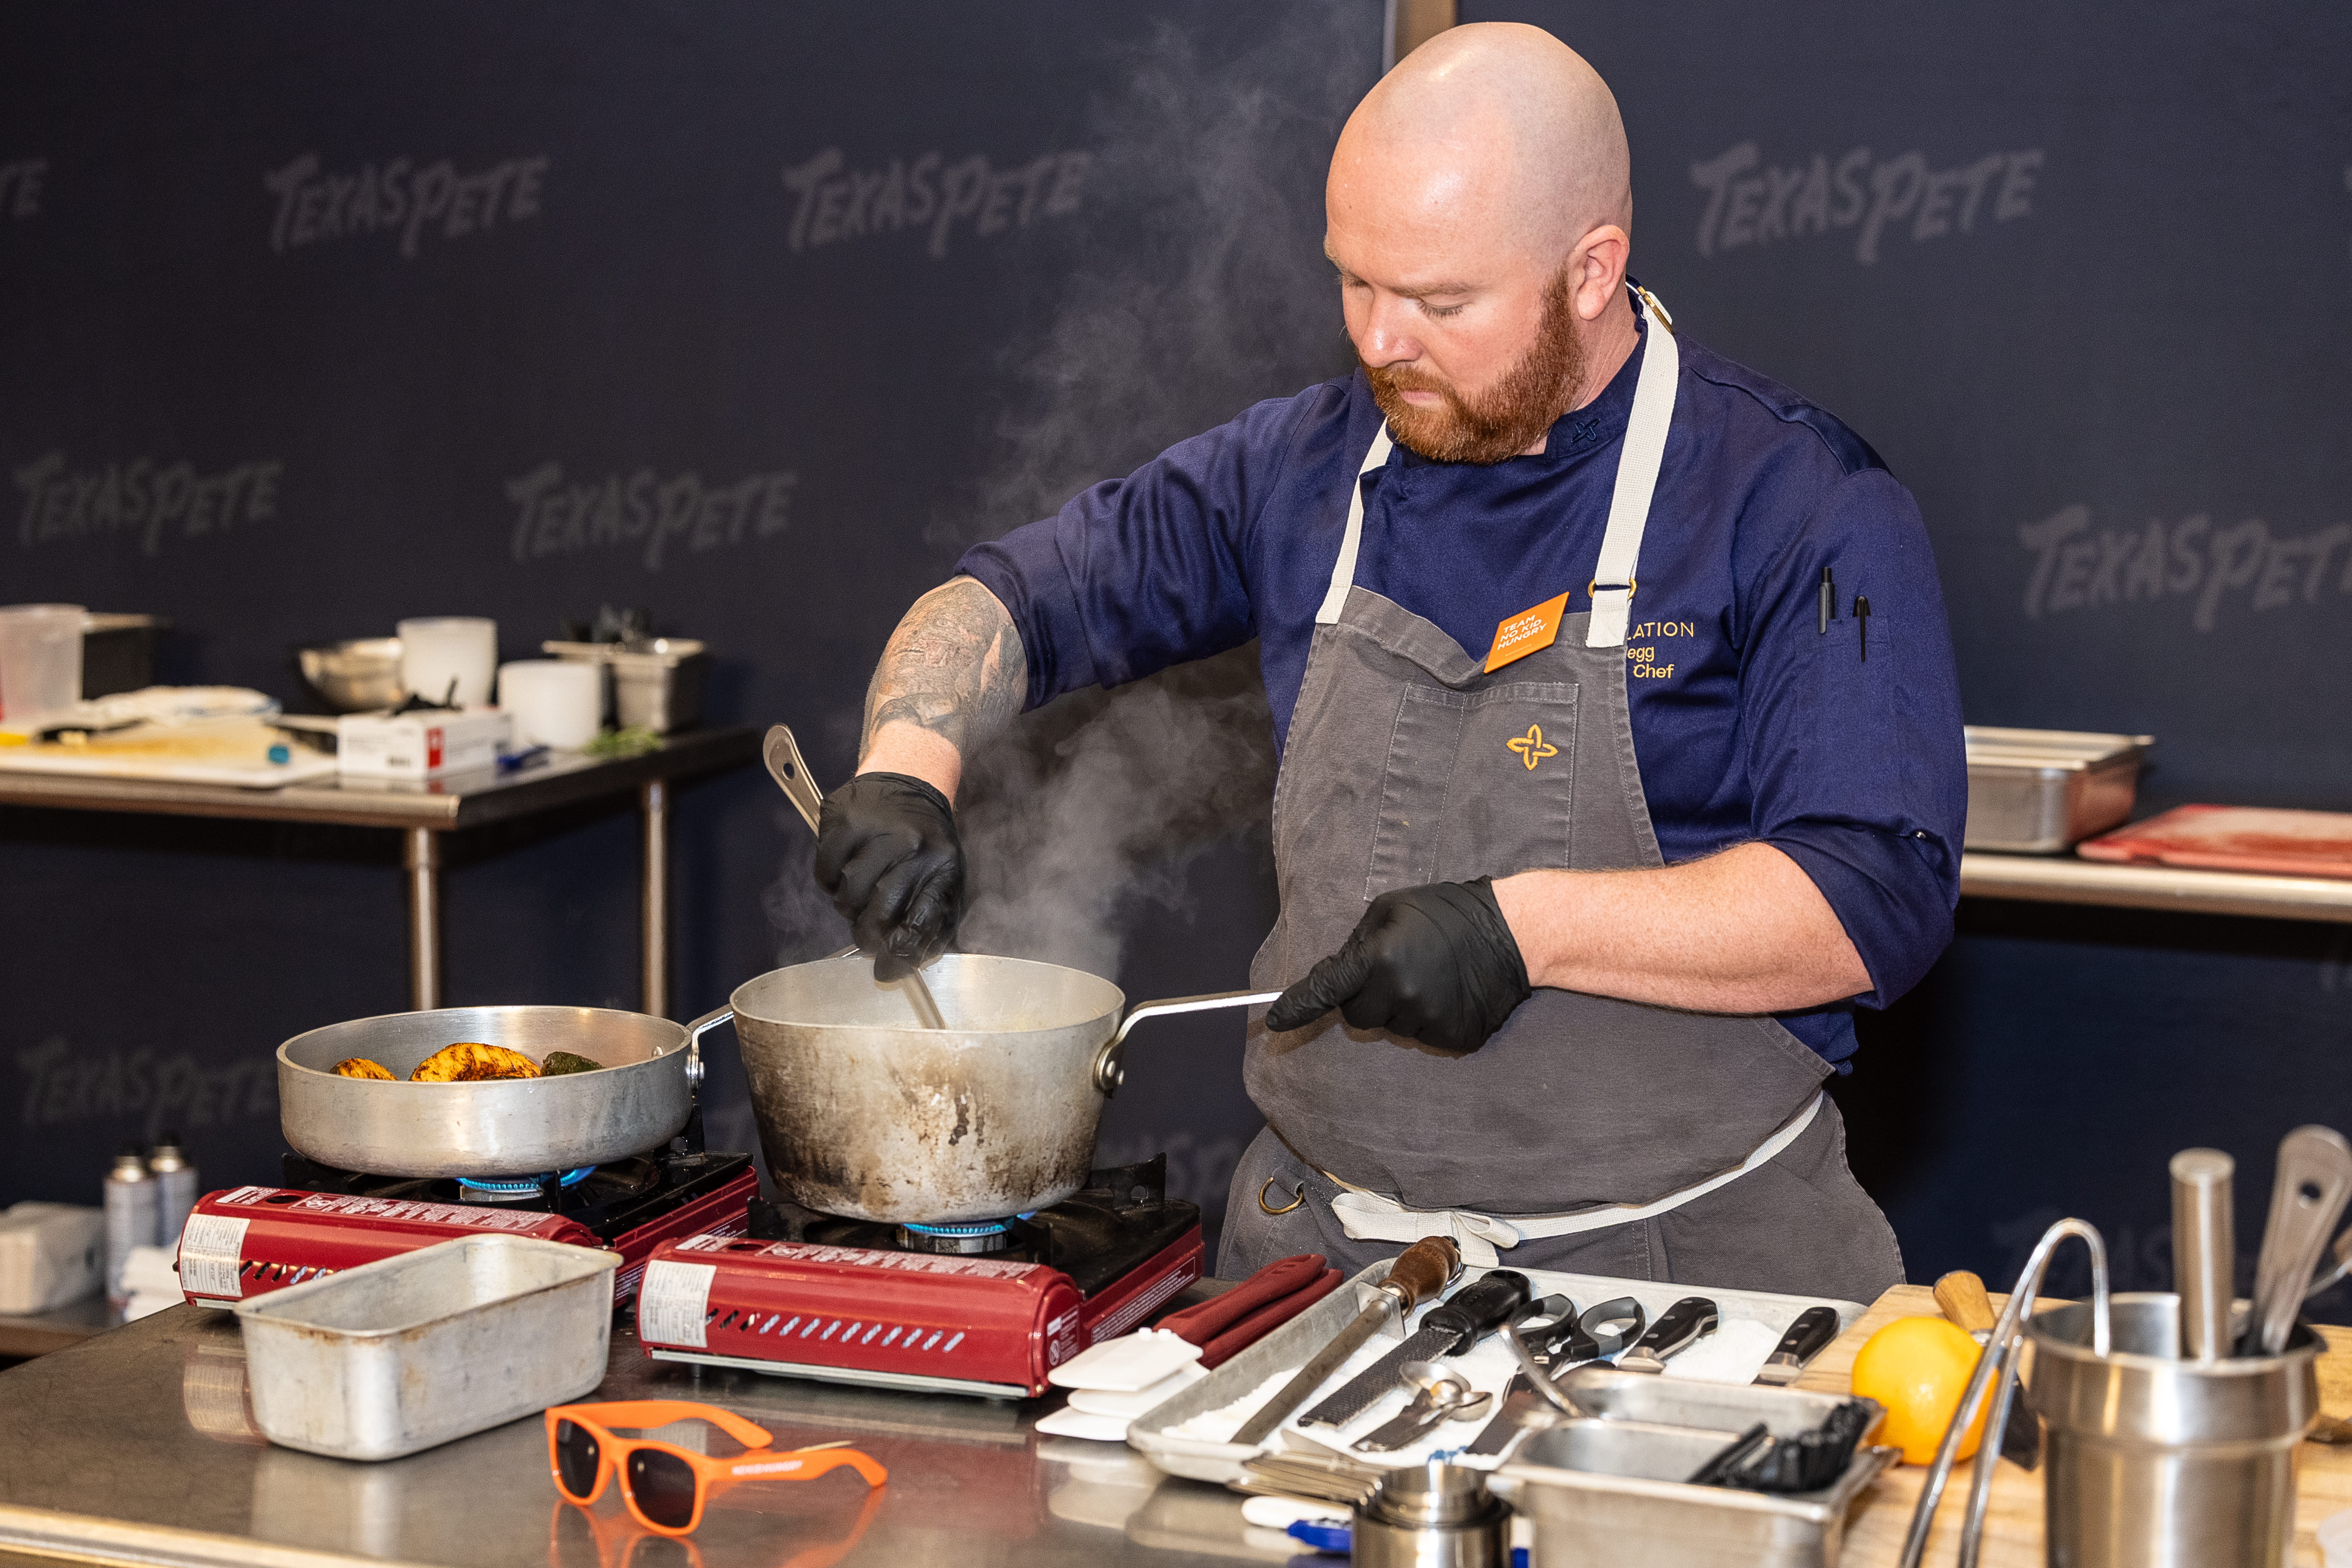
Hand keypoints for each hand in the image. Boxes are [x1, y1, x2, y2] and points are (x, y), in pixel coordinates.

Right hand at [813, 773, 964, 967]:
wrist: (909, 779)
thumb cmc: (926, 840)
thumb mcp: (943, 875)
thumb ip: (931, 921)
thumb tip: (902, 965)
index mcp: (942, 865)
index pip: (922, 921)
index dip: (901, 953)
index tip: (888, 969)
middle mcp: (911, 846)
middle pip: (878, 915)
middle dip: (869, 935)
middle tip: (868, 934)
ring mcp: (876, 830)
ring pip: (848, 897)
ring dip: (849, 906)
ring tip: (861, 890)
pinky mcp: (843, 820)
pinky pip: (824, 874)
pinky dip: (829, 882)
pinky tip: (844, 869)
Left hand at [1265, 878, 1530, 1053]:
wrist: (1512, 932)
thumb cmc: (1444, 913)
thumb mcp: (1389, 910)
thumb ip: (1354, 946)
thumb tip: (1331, 978)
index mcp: (1378, 959)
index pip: (1324, 992)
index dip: (1296, 1008)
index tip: (1274, 1023)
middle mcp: (1399, 995)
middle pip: (1357, 1017)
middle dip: (1365, 998)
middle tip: (1395, 971)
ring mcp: (1428, 1021)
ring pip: (1391, 1029)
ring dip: (1399, 1008)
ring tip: (1430, 977)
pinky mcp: (1453, 1038)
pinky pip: (1422, 1038)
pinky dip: (1428, 1020)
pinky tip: (1448, 993)